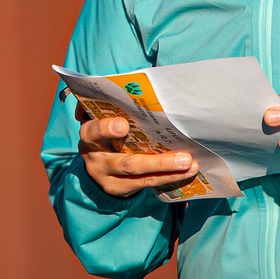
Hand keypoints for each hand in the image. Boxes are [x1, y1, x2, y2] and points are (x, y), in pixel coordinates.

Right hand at [77, 115, 197, 196]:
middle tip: (183, 156)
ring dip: (167, 169)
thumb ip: (114, 108)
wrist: (96, 167)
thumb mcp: (101, 120)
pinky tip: (187, 171)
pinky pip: (146, 183)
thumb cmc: (105, 134)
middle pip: (124, 163)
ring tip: (189, 163)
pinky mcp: (120, 189)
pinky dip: (169, 177)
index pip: (92, 132)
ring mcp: (108, 178)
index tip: (124, 124)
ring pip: (139, 175)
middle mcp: (96, 160)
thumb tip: (138, 89)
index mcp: (89, 137)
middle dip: (155, 161)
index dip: (106, 128)